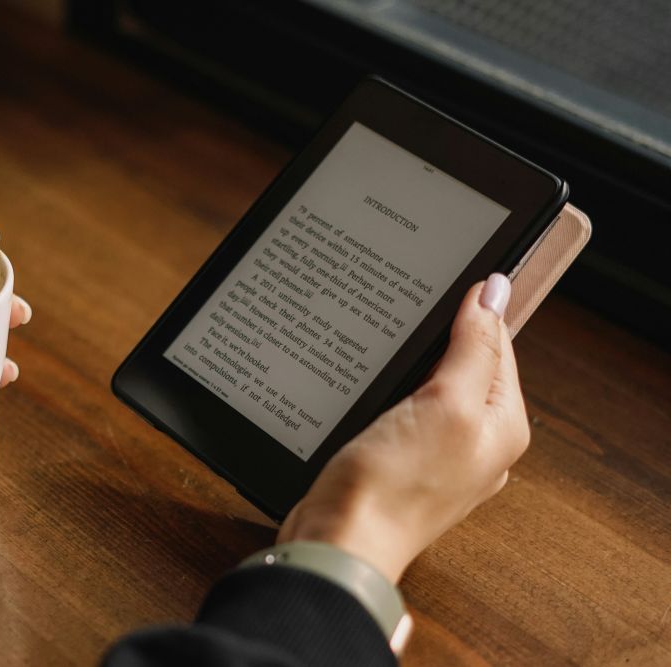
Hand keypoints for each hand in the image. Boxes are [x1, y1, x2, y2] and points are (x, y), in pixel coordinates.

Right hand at [278, 274, 528, 582]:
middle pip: (463, 363)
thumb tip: (493, 291)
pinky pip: (400, 407)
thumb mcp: (447, 404)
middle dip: (437, 335)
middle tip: (402, 308)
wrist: (339, 541)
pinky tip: (367, 380)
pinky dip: (386, 387)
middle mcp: (475, 440)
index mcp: (502, 426)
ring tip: (382, 341)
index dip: (470, 309)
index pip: (497, 344)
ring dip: (408, 362)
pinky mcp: (398, 458)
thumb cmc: (395, 487)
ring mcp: (435, 451)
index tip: (439, 279)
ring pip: (428, 383)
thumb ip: (474, 346)